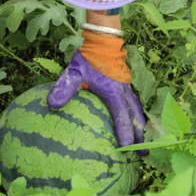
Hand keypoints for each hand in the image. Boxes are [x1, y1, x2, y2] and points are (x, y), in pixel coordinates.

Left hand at [47, 37, 147, 154]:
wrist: (102, 40)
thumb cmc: (88, 59)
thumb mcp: (74, 73)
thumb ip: (64, 88)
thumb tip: (52, 105)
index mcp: (114, 93)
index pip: (122, 118)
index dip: (125, 135)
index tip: (126, 150)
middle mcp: (124, 93)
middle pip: (135, 118)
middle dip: (140, 137)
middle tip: (143, 155)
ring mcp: (127, 89)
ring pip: (137, 112)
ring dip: (141, 127)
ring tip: (143, 143)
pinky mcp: (125, 86)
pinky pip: (134, 105)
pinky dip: (136, 116)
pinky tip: (134, 124)